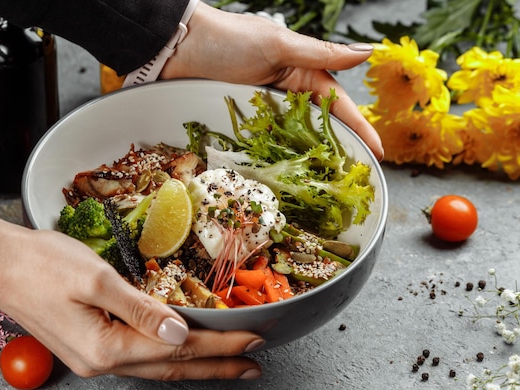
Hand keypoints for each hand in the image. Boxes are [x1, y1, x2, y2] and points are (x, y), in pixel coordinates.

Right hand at [0, 218, 263, 379]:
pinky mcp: (88, 347)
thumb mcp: (95, 280)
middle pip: (172, 367)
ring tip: (229, 363)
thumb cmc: (41, 264)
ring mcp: (93, 358)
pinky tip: (181, 349)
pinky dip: (168, 355)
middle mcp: (101, 362)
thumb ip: (141, 309)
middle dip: (217, 365)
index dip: (220, 345)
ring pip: (157, 366)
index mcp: (105, 348)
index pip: (178, 347)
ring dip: (196, 363)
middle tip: (254, 364)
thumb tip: (181, 330)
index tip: (254, 340)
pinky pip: (140, 358)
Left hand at [161, 3, 383, 160]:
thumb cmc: (227, 39)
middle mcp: (288, 91)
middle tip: (354, 179)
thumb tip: (366, 51)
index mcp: (302, 71)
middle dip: (338, 150)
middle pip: (320, 126)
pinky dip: (280, 155)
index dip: (360, 128)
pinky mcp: (244, 118)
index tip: (377, 153)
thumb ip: (321, 53)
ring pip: (296, 137)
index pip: (339, 104)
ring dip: (310, 157)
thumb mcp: (278, 44)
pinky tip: (288, 173)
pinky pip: (268, 141)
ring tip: (327, 184)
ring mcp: (265, 107)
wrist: (178, 47)